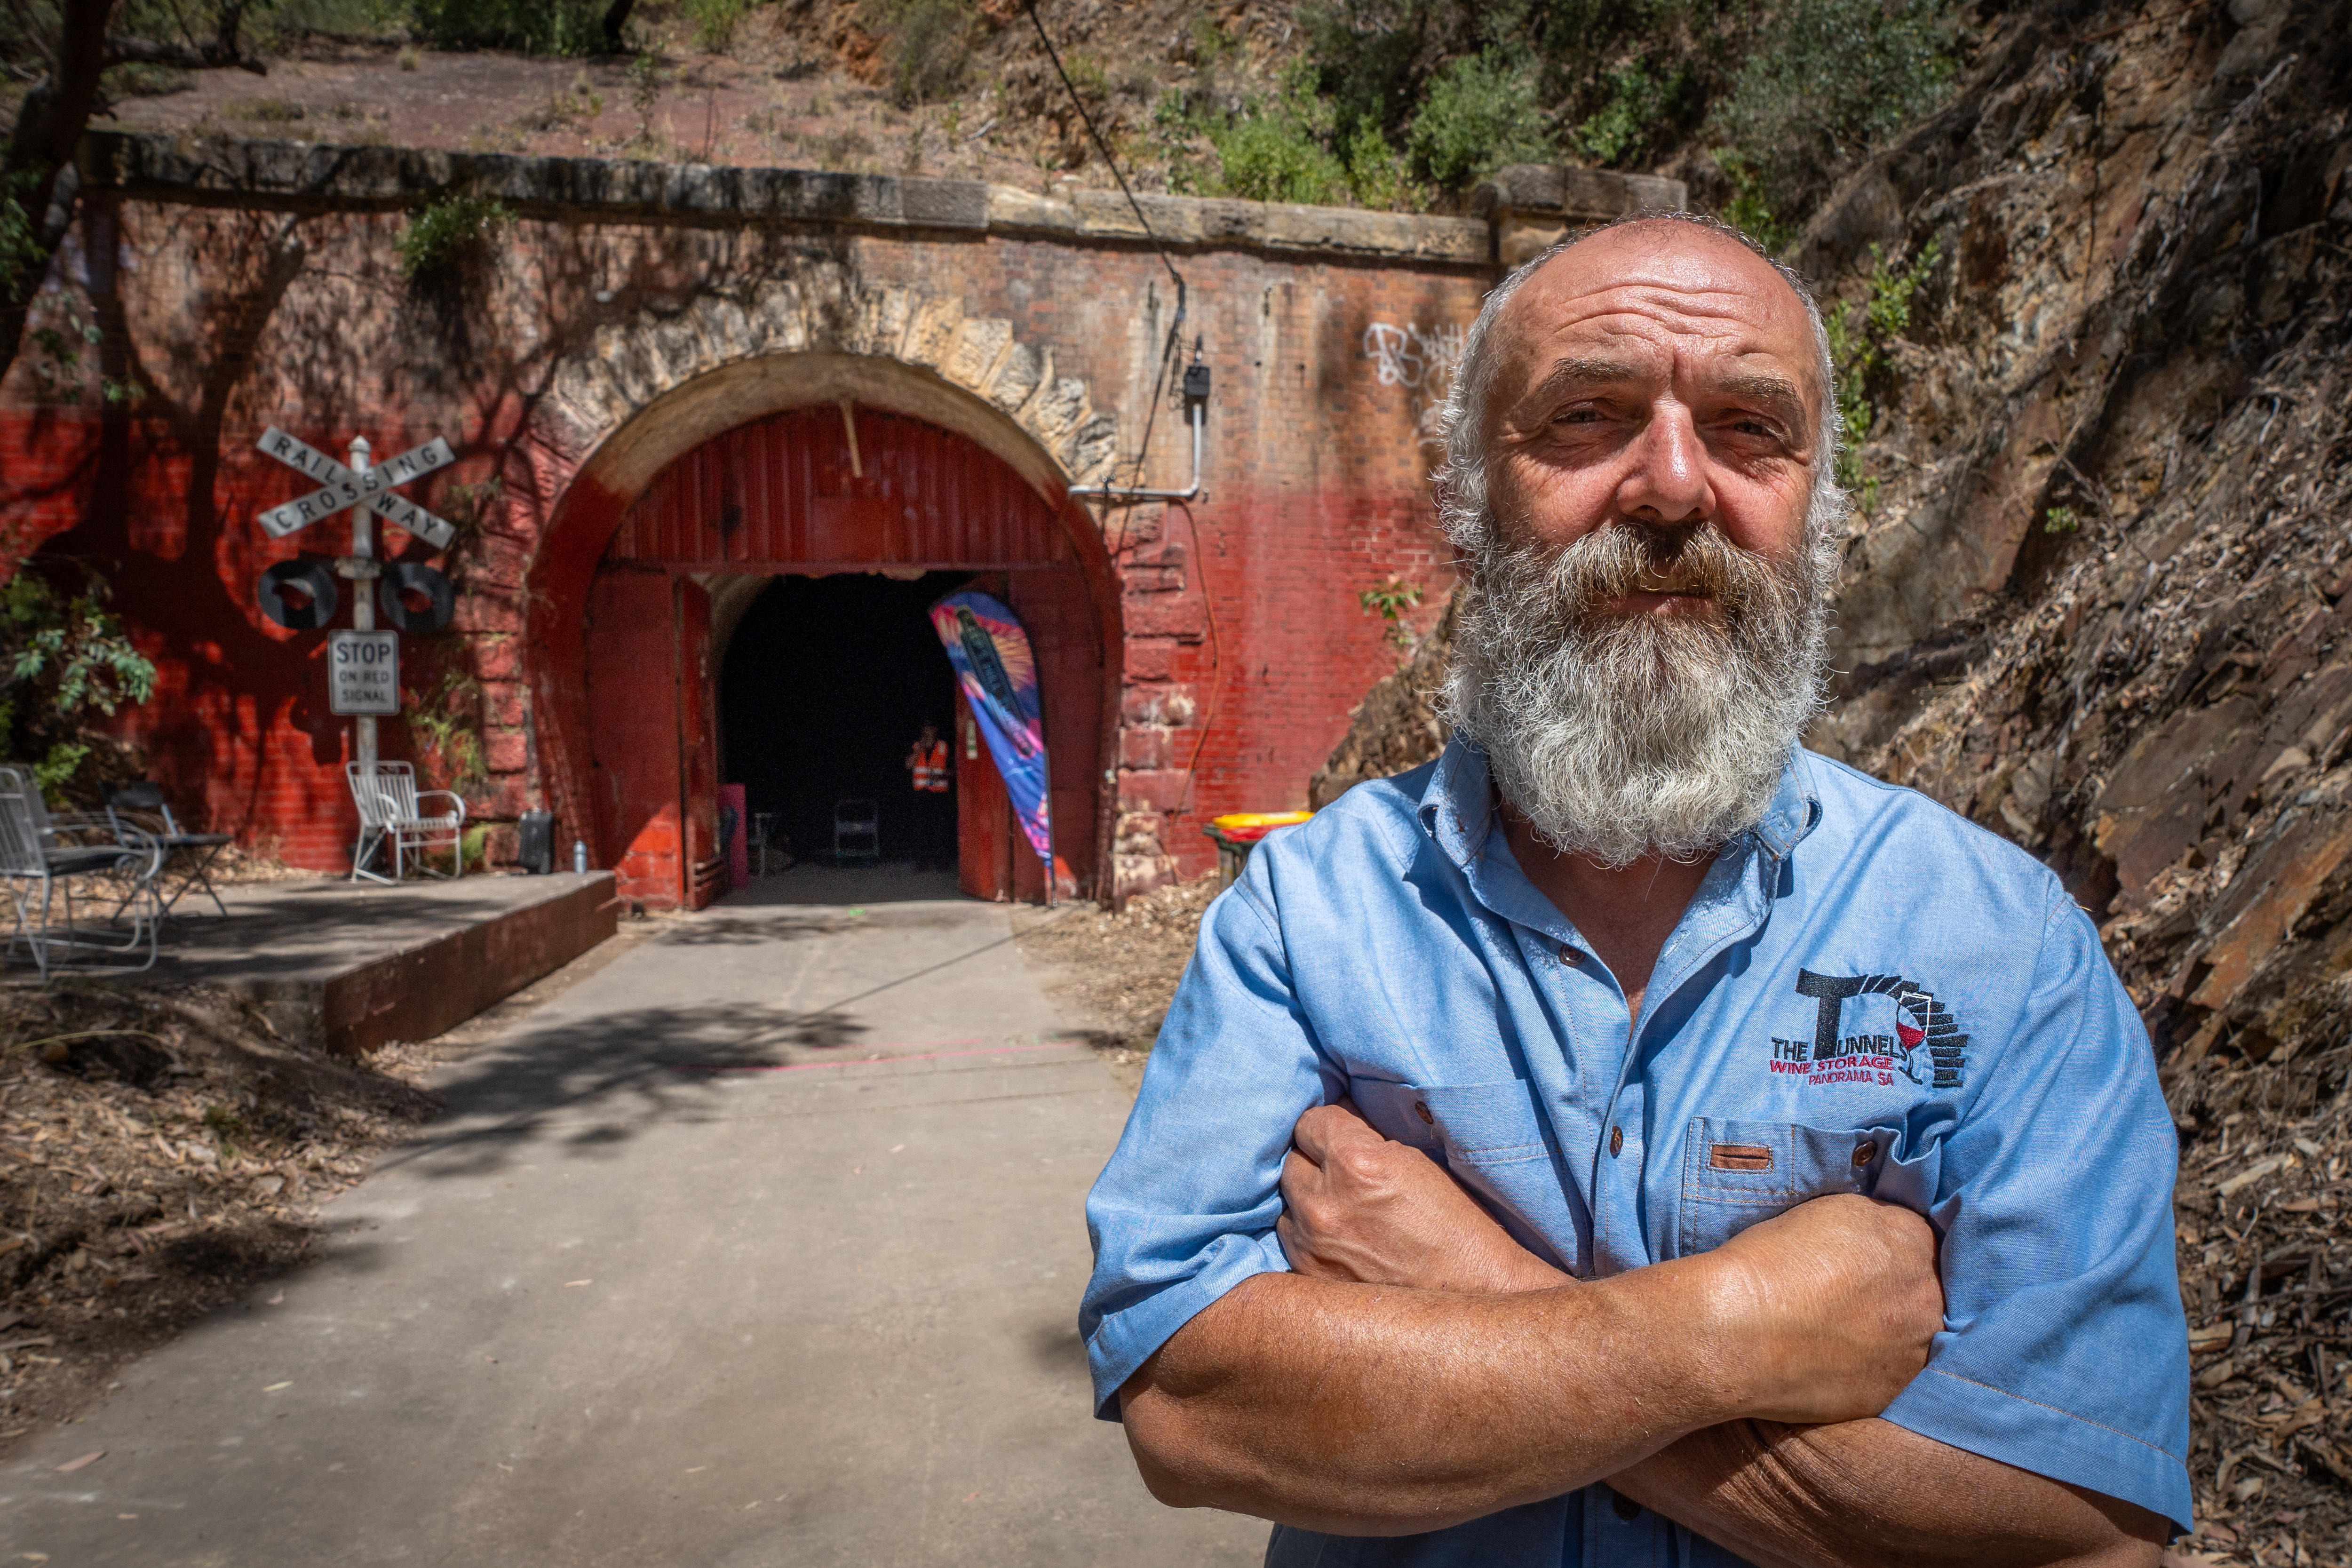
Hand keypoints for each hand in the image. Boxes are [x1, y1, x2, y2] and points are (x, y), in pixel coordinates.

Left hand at [1277, 1101, 1571, 1294]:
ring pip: (1288, 1200)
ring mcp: (1311, 1244)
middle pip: (1293, 1159)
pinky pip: (1291, 1238)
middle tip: (1345, 1173)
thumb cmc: (1457, 1225)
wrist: (1475, 1294)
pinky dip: (1308, 1233)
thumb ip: (1368, 1138)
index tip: (1341, 1133)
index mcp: (1355, 1164)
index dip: (1329, 1126)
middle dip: (1316, 1161)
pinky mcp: (1309, 1276)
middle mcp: (1323, 1203)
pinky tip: (1340, 1238)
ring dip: (1309, 1199)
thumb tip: (1339, 1119)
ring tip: (1344, 1209)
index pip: (1310, 1121)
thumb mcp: (1417, 1162)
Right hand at [1703, 1194, 1943, 1425]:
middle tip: (1848, 1300)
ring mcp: (1916, 1349)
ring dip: (1889, 1334)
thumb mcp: (1829, 1212)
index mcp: (1912, 1238)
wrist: (1738, 1333)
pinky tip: (1832, 1361)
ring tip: (1838, 1334)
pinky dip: (1870, 1369)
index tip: (1862, 1263)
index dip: (1888, 1251)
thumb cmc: (1769, 1264)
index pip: (1919, 1240)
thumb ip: (1873, 1224)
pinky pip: (1892, 1375)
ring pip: (1913, 1337)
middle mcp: (1927, 1294)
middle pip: (1925, 1290)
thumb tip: (1884, 1242)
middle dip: (1896, 1293)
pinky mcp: (1894, 1392)